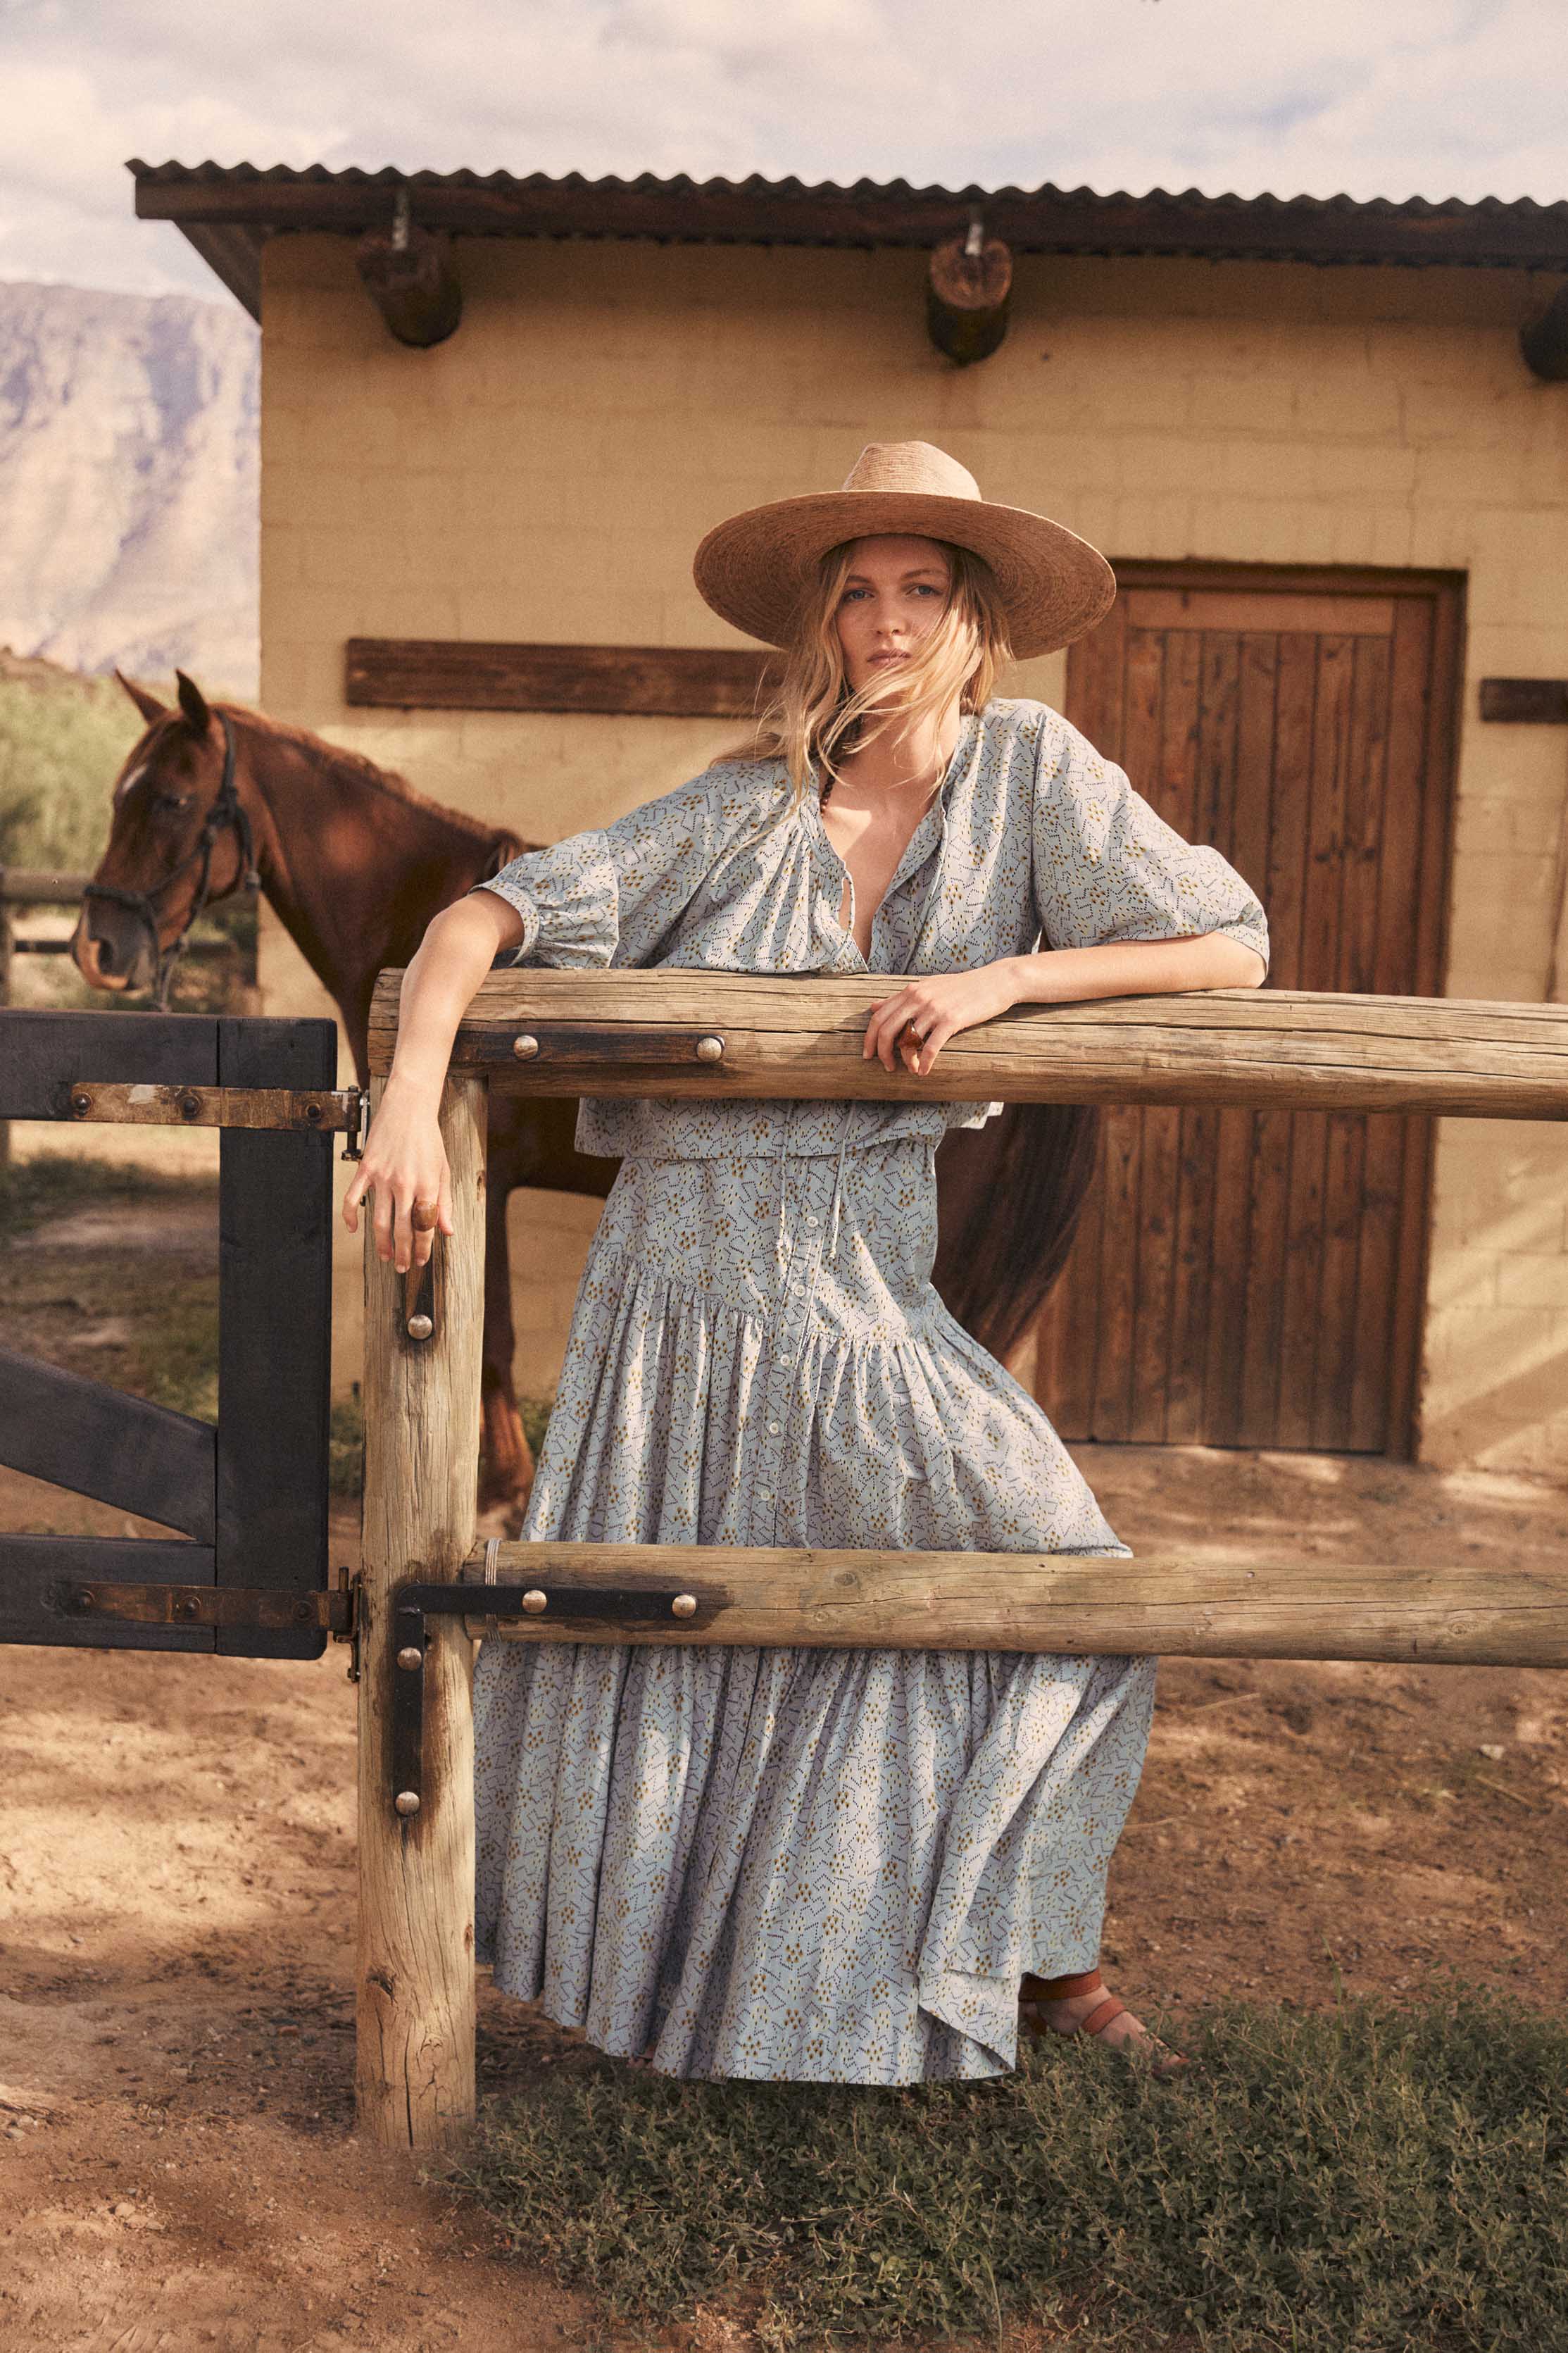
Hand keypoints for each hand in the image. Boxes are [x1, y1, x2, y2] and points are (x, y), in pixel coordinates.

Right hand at [342, 1079, 453, 1273]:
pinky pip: (353, 1197)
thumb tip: (447, 1231)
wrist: (409, 1108)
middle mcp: (405, 1185)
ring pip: (379, 1220)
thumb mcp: (443, 1170)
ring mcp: (383, 1177)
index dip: (423, 1248)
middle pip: (402, 1229)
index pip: (425, 1227)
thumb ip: (446, 1202)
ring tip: (386, 1256)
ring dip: (381, 1243)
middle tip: (403, 1268)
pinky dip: (350, 1217)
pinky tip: (354, 1231)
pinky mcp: (366, 1168)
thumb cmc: (429, 1139)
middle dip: (404, 1253)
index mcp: (427, 1186)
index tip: (421, 1261)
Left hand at [862, 959, 1021, 1074]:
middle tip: (887, 1068)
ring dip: (906, 1061)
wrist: (995, 981)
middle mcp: (918, 998)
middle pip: (887, 1030)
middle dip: (882, 1053)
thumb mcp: (928, 987)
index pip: (878, 1017)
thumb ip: (900, 998)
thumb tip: (873, 1006)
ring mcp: (934, 1009)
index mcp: (910, 991)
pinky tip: (924, 1072)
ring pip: (908, 1040)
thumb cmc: (961, 987)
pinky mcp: (952, 1020)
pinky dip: (924, 1063)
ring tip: (911, 1070)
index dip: (869, 1039)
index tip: (868, 1055)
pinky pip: (930, 1047)